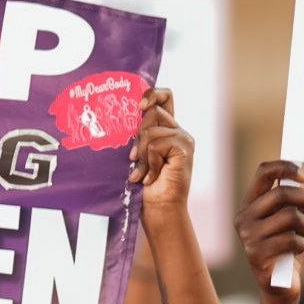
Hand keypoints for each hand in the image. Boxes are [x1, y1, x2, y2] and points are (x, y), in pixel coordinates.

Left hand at [128, 88, 193, 213]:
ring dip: (141, 154)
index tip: (138, 105)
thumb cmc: (144, 186)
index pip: (164, 97)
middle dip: (138, 134)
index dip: (151, 93)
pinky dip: (149, 162)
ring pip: (151, 130)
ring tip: (142, 173)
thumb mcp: (136, 154)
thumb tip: (119, 116)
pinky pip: (157, 143)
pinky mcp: (185, 148)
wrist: (158, 209)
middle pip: (153, 110)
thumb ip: (136, 135)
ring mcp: (183, 139)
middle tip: (134, 158)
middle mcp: (177, 131)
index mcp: (166, 129)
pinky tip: (151, 176)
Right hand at [233, 161, 303, 294]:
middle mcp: (244, 218)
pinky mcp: (257, 255)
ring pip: (290, 216)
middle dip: (303, 198)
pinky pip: (292, 239)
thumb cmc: (286, 247)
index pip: (263, 173)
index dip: (285, 167)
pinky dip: (302, 244)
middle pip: (281, 193)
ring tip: (302, 235)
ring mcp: (248, 237)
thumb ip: (289, 200)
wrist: (280, 284)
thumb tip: (299, 179)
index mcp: (249, 205)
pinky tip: (296, 251)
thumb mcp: (288, 219)